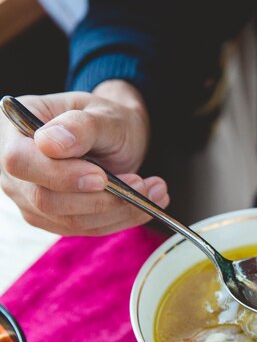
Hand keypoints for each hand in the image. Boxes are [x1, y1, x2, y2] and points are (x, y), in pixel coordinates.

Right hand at [0, 81, 168, 235]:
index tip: (102, 177)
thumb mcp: (101, 113)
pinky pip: (88, 228)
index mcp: (16, 130)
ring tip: (155, 190)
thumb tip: (50, 144)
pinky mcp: (56, 220)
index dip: (60, 175)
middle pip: (45, 200)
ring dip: (119, 211)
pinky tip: (147, 204)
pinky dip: (122, 219)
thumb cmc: (105, 118)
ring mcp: (32, 199)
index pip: (21, 162)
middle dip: (99, 199)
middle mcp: (16, 170)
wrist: (115, 136)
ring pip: (70, 221)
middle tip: (142, 184)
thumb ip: (79, 126)